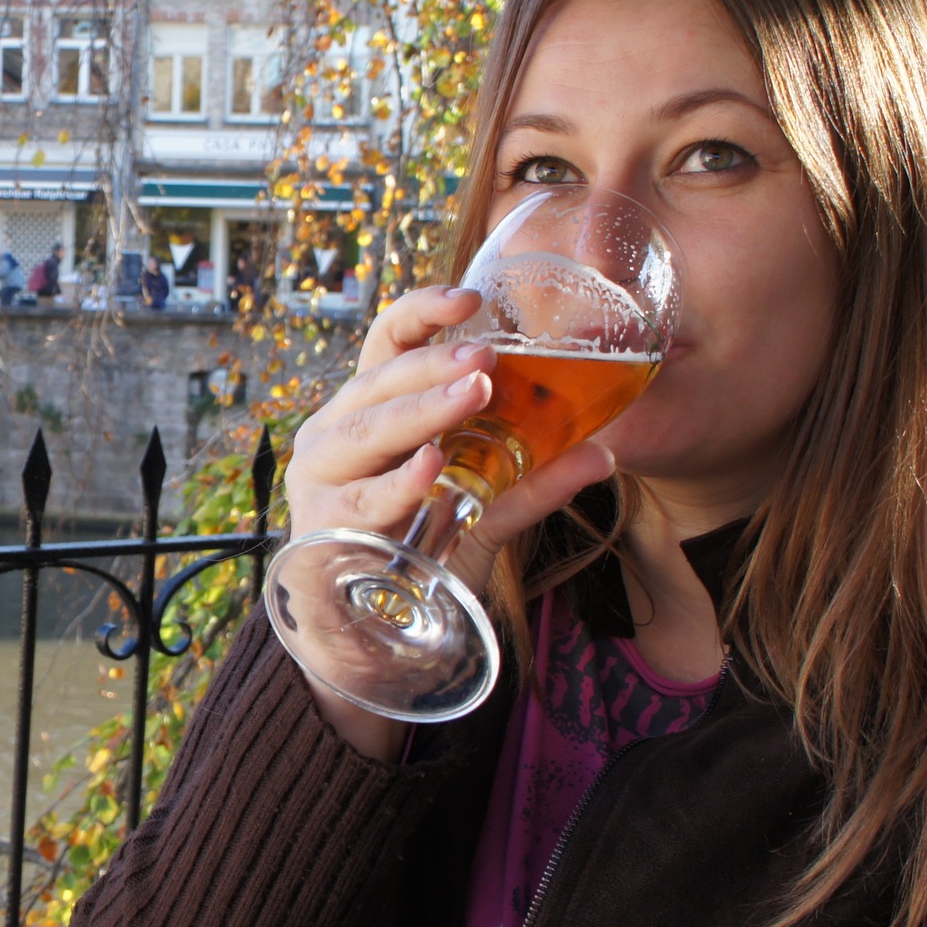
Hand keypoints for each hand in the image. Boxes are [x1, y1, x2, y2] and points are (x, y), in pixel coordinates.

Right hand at [276, 287, 615, 757]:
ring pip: (366, 431)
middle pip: (379, 379)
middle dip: (434, 365)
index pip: (387, 341)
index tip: (470, 298)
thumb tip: (604, 454)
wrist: (364, 629)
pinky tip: (430, 465)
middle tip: (488, 357)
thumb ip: (534, 482)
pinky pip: (362, 498)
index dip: (422, 311)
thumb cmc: (418, 548)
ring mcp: (321, 477)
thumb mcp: (484, 509)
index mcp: (371, 408)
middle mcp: (337, 430)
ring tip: (472, 391)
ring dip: (421, 410)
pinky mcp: (323, 524)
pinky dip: (397, 481)